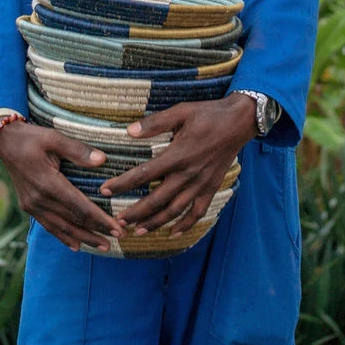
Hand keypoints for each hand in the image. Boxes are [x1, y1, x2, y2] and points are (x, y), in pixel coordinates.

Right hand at [0, 119, 124, 251]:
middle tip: (118, 239)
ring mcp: (32, 205)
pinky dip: (63, 237)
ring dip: (83, 238)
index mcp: (48, 183)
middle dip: (96, 232)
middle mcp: (39, 199)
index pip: (79, 207)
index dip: (99, 219)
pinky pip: (49, 226)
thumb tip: (102, 160)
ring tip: (102, 247)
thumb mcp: (54, 137)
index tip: (117, 228)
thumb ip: (77, 150)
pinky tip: (76, 246)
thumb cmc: (32, 137)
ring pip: (61, 228)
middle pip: (72, 221)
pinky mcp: (28, 206)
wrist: (5, 142)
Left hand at [99, 94, 257, 237]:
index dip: (124, 183)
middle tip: (117, 222)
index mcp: (177, 155)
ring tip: (138, 231)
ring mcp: (200, 184)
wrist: (239, 122)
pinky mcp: (211, 188)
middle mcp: (188, 174)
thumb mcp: (181, 111)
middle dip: (135, 212)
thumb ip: (155, 123)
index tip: (105, 190)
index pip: (144, 174)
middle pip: (157, 200)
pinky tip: (172, 232)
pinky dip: (185, 225)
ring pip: (174, 210)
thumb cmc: (208, 114)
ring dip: (155, 223)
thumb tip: (129, 131)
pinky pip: (197, 212)